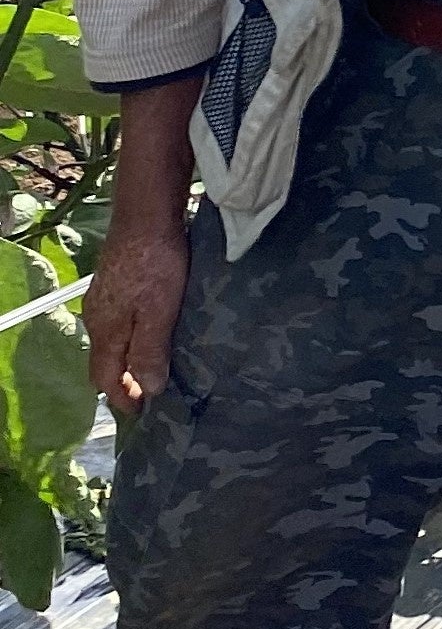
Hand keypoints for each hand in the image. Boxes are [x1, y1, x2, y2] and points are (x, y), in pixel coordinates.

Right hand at [86, 225, 188, 417]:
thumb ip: (150, 351)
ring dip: (128, 359)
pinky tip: (151, 333)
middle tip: (149, 395)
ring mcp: (103, 299)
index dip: (121, 397)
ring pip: (111, 341)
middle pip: (104, 361)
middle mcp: (96, 318)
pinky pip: (119, 322)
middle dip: (122, 382)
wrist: (146, 216)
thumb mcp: (158, 312)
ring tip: (153, 369)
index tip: (141, 412)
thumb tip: (148, 389)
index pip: (103, 377)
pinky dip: (132, 337)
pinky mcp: (115, 283)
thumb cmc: (156, 265)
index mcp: (104, 330)